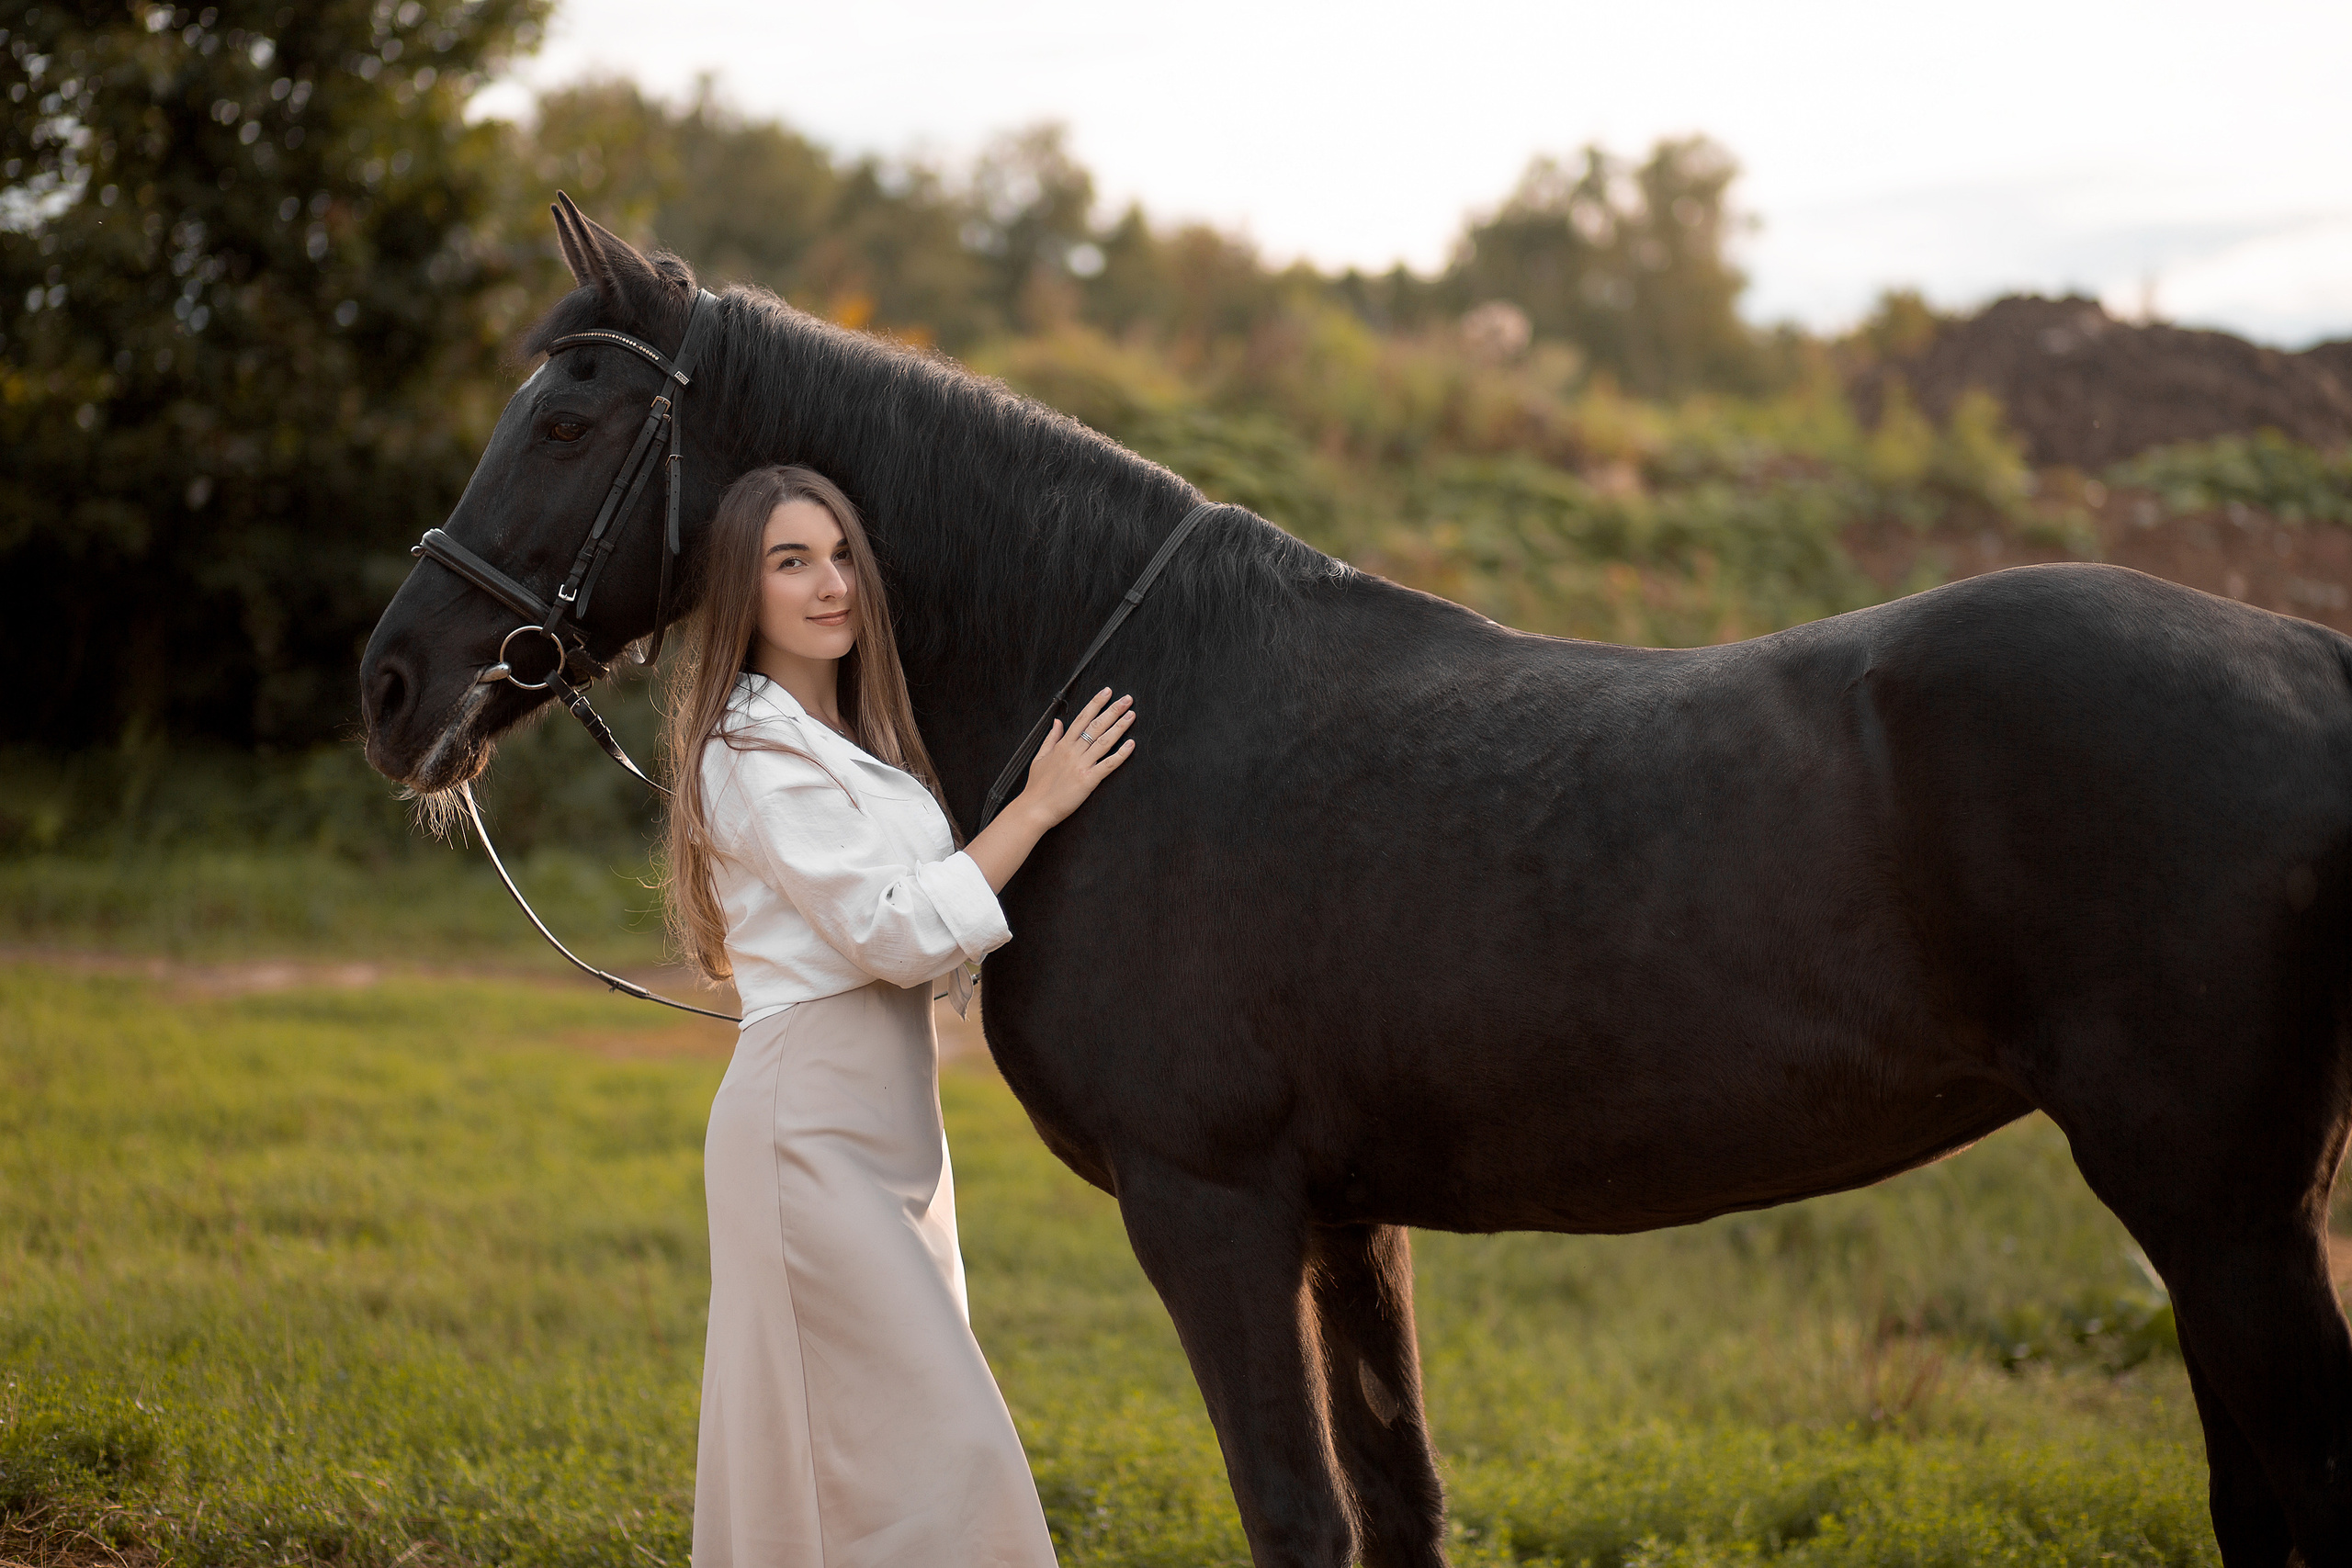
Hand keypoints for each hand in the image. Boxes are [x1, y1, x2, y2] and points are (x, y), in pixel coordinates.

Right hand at [1016, 688, 1136, 829]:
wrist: (1034, 808)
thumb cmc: (1037, 786)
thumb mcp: (1040, 757)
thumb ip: (1051, 738)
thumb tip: (1057, 721)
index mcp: (1062, 745)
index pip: (1082, 718)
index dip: (1096, 704)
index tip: (1107, 692)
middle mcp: (1073, 752)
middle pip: (1096, 726)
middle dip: (1113, 710)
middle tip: (1127, 699)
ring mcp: (1081, 765)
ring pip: (1103, 741)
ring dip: (1119, 727)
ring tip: (1132, 715)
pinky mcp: (1087, 780)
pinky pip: (1107, 765)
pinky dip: (1120, 755)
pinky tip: (1131, 745)